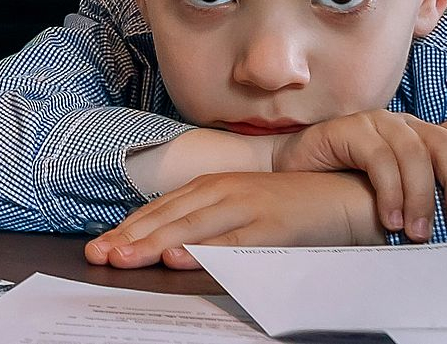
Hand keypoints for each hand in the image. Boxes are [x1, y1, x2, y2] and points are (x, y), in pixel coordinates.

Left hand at [85, 172, 383, 269]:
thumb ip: (207, 222)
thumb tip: (166, 245)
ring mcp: (247, 206)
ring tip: (124, 257)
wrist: (347, 197)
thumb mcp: (241, 208)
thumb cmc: (291, 207)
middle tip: (100, 255)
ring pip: (192, 227)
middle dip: (131, 238)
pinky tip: (181, 259)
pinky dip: (205, 250)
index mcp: (213, 186)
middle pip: (168, 218)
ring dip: (155, 243)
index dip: (129, 229)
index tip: (101, 247)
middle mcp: (224, 191)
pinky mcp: (271, 226)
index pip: (161, 210)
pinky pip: (232, 241)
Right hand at [271, 113, 446, 241]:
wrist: (292, 178)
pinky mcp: (349, 129)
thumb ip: (426, 201)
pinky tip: (388, 219)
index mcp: (422, 137)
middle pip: (445, 142)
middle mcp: (404, 125)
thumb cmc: (348, 191)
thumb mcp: (397, 197)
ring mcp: (377, 124)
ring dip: (421, 197)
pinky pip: (379, 157)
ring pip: (414, 152)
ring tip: (417, 233)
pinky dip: (389, 191)